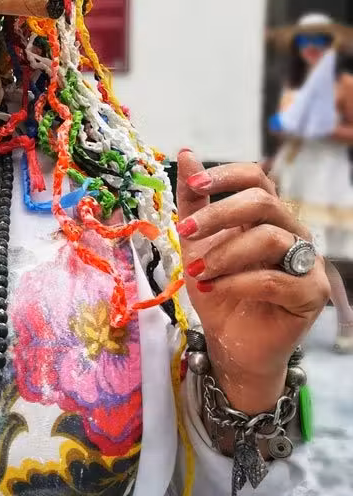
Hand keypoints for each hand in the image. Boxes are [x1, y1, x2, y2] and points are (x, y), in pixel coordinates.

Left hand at [176, 150, 329, 413]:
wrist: (228, 341)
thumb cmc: (216, 287)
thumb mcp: (195, 242)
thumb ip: (193, 201)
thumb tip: (186, 154)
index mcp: (266, 215)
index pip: (256, 177)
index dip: (226, 175)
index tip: (195, 185)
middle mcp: (291, 231)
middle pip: (264, 202)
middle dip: (219, 214)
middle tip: (185, 231)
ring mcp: (306, 261)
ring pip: (270, 239)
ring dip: (224, 254)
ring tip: (198, 272)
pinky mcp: (311, 294)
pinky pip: (275, 279)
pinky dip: (237, 282)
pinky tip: (212, 288)